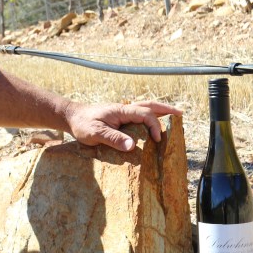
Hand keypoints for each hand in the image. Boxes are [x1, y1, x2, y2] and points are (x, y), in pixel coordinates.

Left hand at [65, 100, 181, 151]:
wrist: (71, 117)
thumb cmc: (82, 124)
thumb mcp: (95, 133)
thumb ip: (113, 139)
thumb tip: (132, 146)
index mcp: (121, 111)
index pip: (144, 115)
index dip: (154, 126)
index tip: (157, 140)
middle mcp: (123, 109)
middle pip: (149, 106)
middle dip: (166, 110)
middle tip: (181, 114)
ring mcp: (121, 112)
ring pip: (144, 108)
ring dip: (159, 111)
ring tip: (173, 116)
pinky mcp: (118, 117)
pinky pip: (138, 114)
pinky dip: (149, 116)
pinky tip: (152, 123)